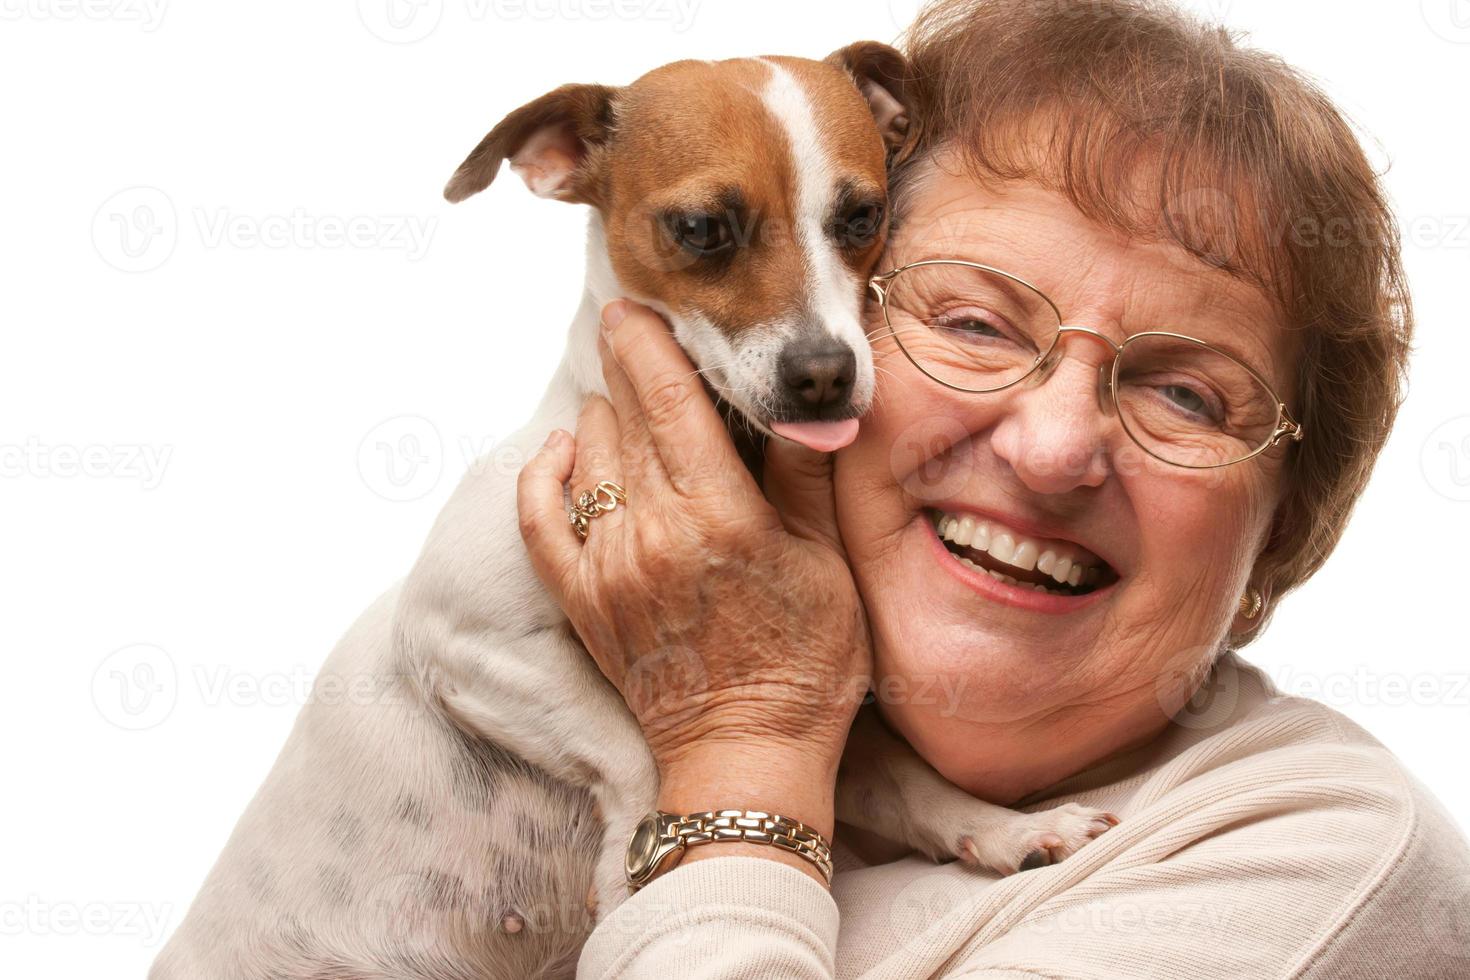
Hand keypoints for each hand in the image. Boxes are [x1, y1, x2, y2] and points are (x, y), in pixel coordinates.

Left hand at [517, 300, 871, 785]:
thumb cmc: (804, 663)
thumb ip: (805, 473)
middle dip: (625, 366)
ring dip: (603, 417)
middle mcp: (651, 532)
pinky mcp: (581, 600)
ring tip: (627, 401)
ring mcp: (606, 567)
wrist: (744, 754)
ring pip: (586, 457)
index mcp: (718, 515)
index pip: (668, 398)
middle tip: (634, 332)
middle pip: (622, 416)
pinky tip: (565, 451)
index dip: (647, 341)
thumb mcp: (825, 561)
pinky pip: (539, 519)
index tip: (636, 303)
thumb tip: (809, 398)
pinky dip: (545, 476)